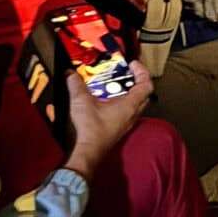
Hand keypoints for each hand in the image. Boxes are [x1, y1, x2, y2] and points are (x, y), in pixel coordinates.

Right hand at [60, 60, 152, 180]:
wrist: (88, 152)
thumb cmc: (91, 130)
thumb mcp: (82, 101)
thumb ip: (76, 85)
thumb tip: (71, 74)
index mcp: (130, 105)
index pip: (146, 84)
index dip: (141, 71)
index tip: (132, 64)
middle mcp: (132, 114)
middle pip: (144, 94)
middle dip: (137, 81)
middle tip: (126, 73)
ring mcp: (127, 123)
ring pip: (136, 105)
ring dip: (129, 93)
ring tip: (115, 86)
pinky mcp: (119, 129)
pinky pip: (126, 113)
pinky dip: (121, 104)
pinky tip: (107, 102)